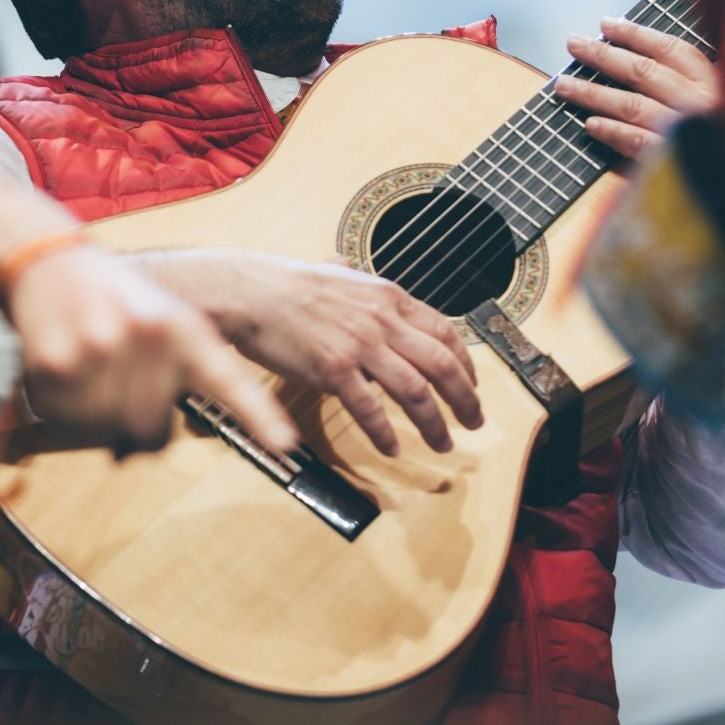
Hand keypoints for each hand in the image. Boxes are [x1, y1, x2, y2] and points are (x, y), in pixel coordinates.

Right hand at [4, 243, 299, 456]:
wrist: (49, 259)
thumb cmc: (114, 297)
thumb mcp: (163, 317)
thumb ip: (175, 376)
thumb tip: (145, 446)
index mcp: (182, 327)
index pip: (228, 379)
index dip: (258, 416)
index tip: (284, 444)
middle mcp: (148, 335)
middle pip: (152, 431)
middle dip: (136, 427)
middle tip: (121, 391)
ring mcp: (101, 347)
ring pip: (106, 431)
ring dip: (96, 418)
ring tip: (92, 371)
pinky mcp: (56, 361)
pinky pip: (65, 421)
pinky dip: (61, 410)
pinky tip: (65, 370)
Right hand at [136, 250, 483, 456]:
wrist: (249, 291)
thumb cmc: (288, 285)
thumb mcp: (342, 277)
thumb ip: (366, 292)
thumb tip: (378, 295)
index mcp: (388, 297)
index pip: (445, 332)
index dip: (466, 364)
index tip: (472, 385)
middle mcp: (381, 319)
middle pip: (441, 363)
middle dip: (465, 398)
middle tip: (474, 421)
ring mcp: (359, 344)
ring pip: (415, 390)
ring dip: (434, 422)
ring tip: (443, 443)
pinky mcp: (332, 367)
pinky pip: (368, 407)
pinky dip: (384, 432)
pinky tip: (392, 448)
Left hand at [557, 16, 718, 159]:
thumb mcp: (723, 100)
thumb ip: (692, 82)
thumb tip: (639, 57)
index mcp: (715, 82)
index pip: (669, 49)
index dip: (635, 34)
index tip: (605, 25)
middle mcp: (701, 103)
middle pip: (644, 72)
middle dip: (604, 56)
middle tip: (574, 45)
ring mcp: (689, 133)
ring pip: (633, 106)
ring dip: (594, 93)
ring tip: (564, 86)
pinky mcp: (677, 163)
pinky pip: (639, 143)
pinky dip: (614, 132)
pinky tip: (590, 125)